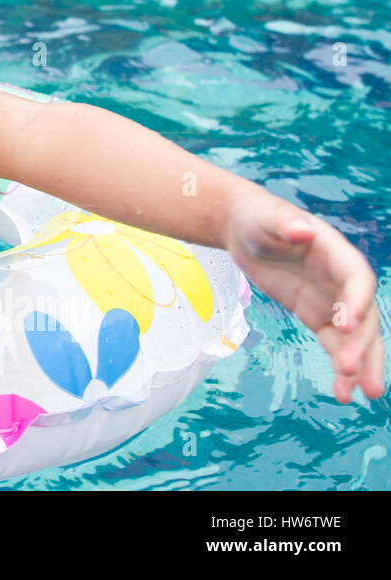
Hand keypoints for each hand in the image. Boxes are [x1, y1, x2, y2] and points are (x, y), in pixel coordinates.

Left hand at [225, 193, 384, 403]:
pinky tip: (342, 393)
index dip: (357, 301)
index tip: (345, 325)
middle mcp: (342, 279)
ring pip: (355, 338)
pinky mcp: (317, 315)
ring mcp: (332, 300)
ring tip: (365, 394)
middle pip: (363, 315)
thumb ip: (284, 222)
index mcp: (336, 252)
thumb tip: (303, 228)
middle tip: (350, 370)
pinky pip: (334, 345)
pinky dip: (341, 368)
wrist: (244, 228)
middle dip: (361, 344)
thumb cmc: (258, 217)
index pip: (358, 279)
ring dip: (361, 365)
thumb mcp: (266, 215)